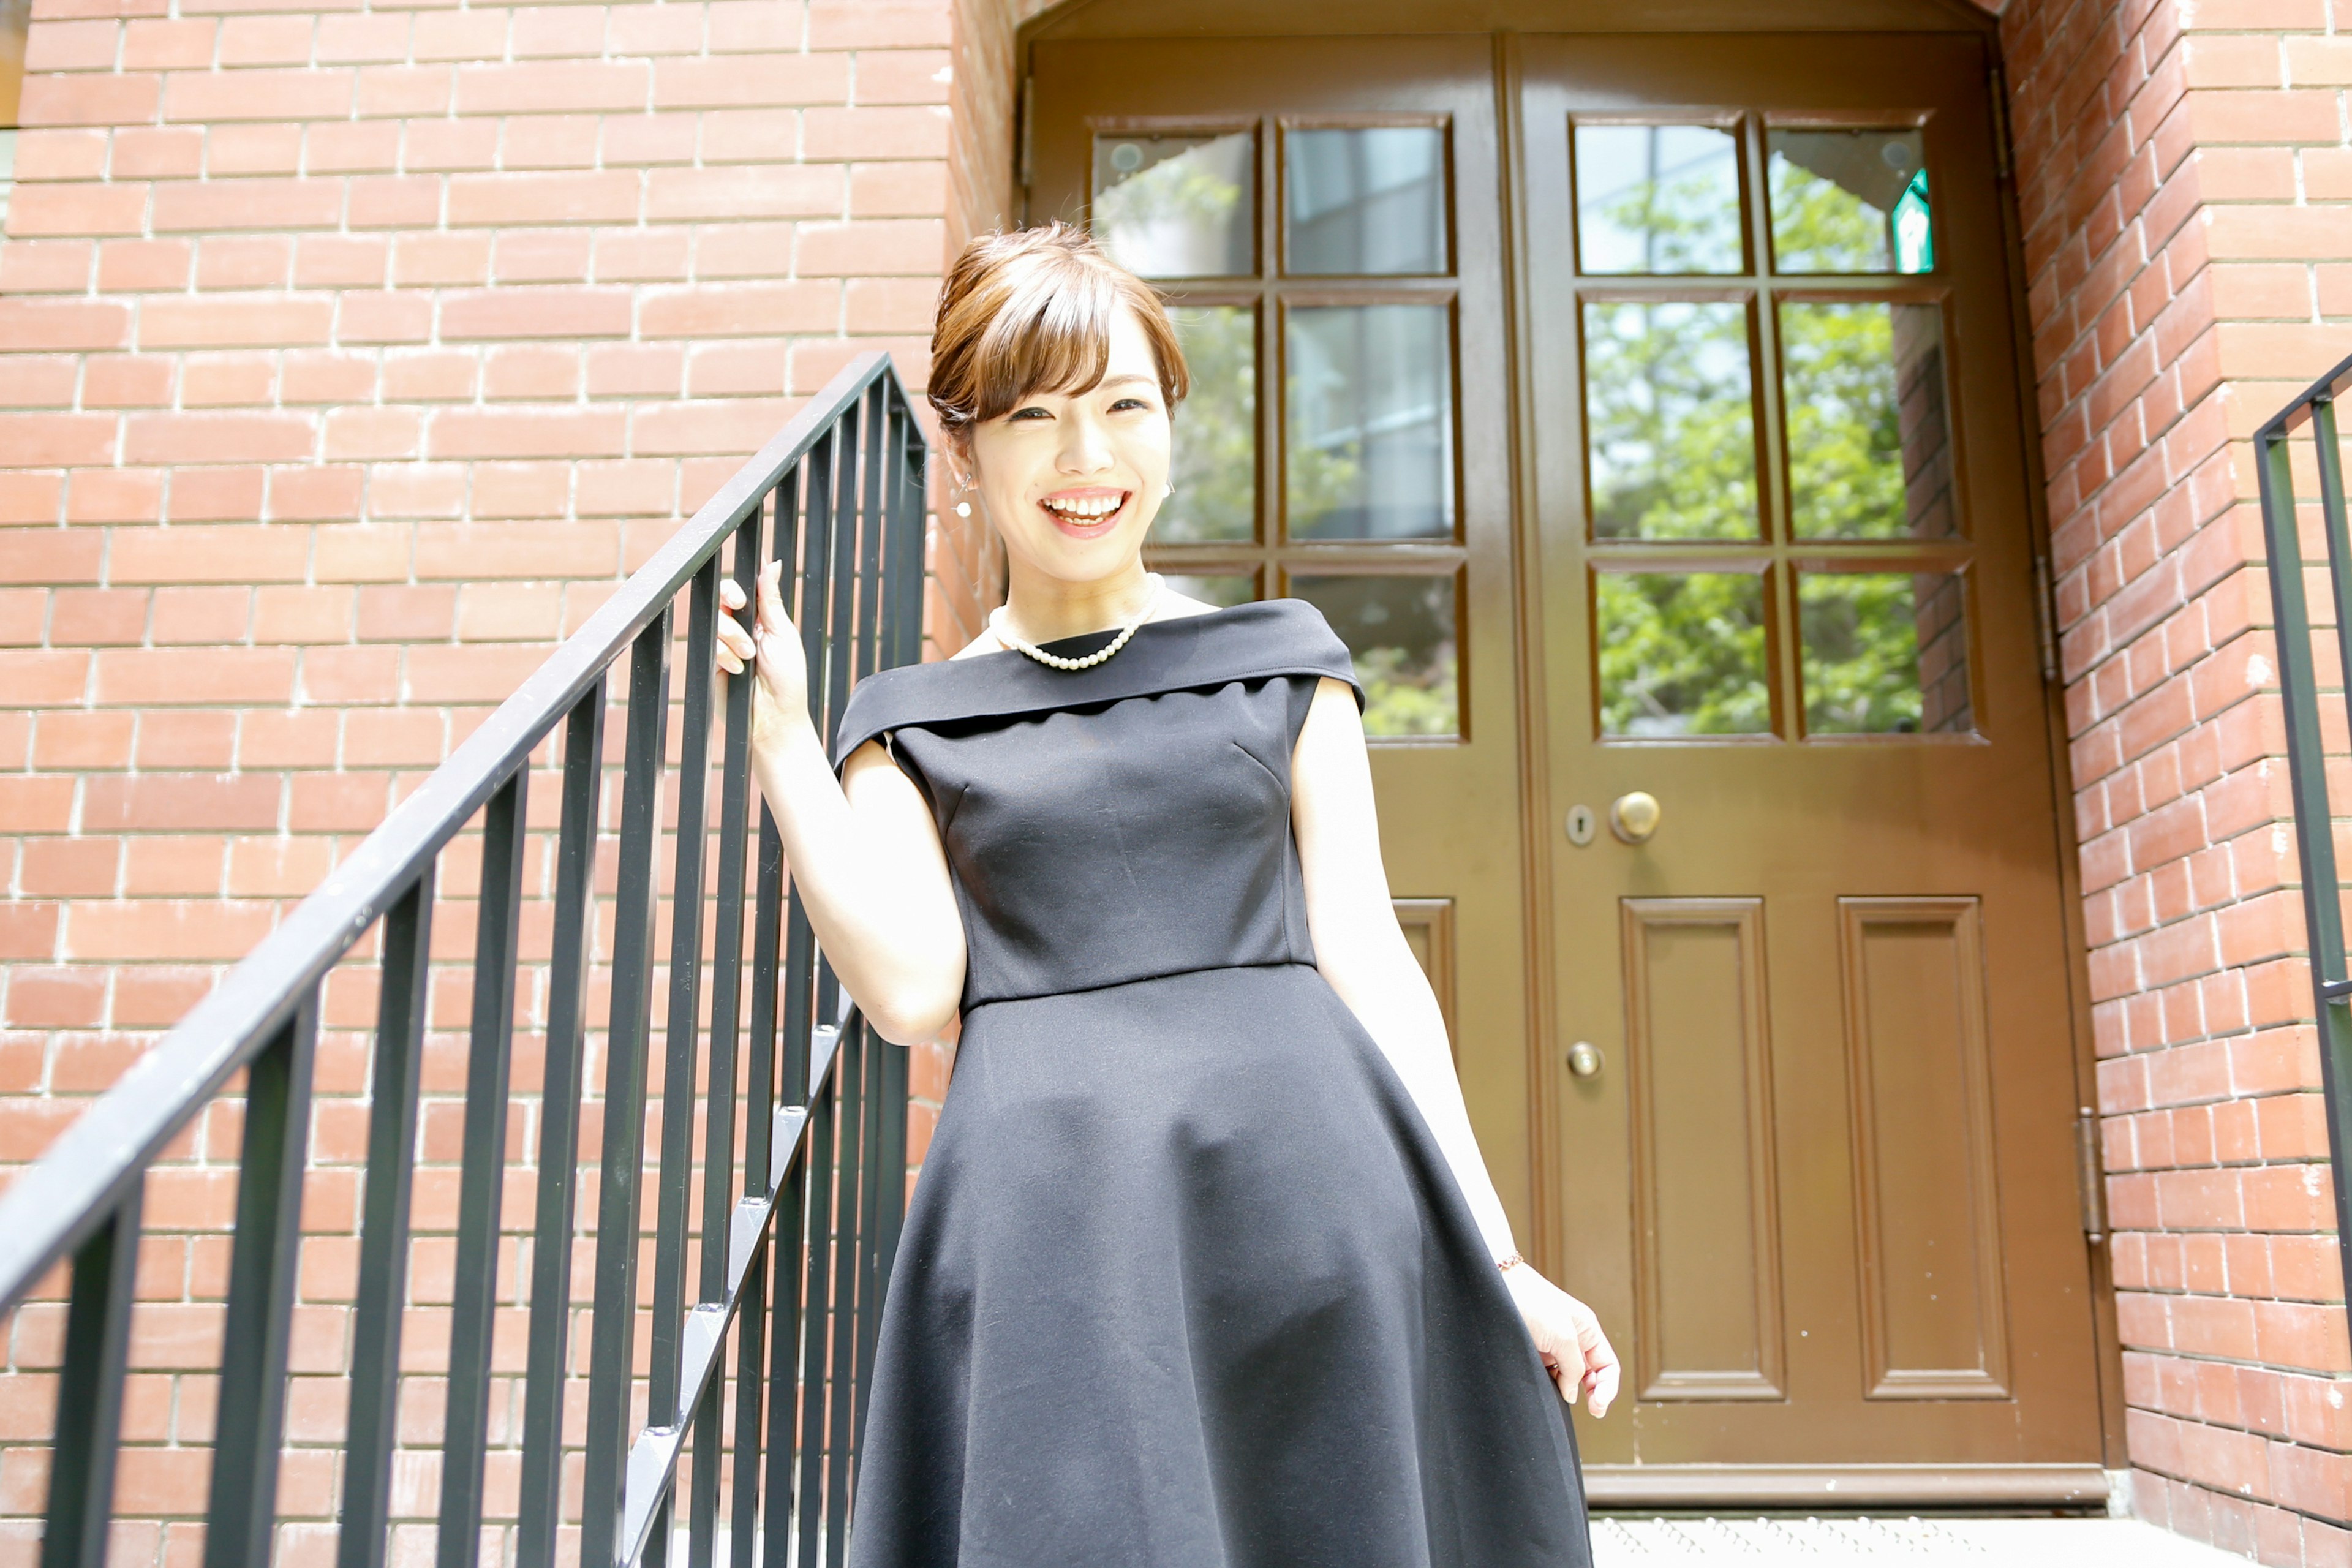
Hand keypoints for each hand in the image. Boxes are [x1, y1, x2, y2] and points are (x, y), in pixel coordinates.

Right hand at [716, 561, 811, 746]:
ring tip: (749, 657)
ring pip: (715, 619)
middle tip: (744, 614)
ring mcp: (724, 643)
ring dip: (733, 636)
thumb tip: (773, 564)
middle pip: (723, 596)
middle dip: (732, 602)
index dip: (741, 586)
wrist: (773, 717)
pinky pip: (709, 643)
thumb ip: (771, 599)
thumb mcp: (782, 633)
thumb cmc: (787, 679)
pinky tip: (737, 669)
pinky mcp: (711, 660)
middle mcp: (741, 627)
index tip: (745, 595)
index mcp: (761, 617)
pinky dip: (723, 654)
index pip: (744, 589)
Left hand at [1502, 1262, 1619, 1418]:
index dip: (1607, 1388)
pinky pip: (1548, 1375)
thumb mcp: (1562, 1336)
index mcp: (1587, 1330)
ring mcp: (1552, 1346)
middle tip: (1592, 1411)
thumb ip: (1574, 1367)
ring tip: (1561, 1399)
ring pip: (1568, 1377)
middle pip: (1591, 1374)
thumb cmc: (1532, 1303)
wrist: (1496, 1287)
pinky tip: (1546, 1392)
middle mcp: (1572, 1339)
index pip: (1607, 1365)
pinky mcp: (1533, 1352)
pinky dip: (1550, 1386)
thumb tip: (1572, 1394)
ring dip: (1568, 1391)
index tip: (1598, 1407)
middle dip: (1593, 1394)